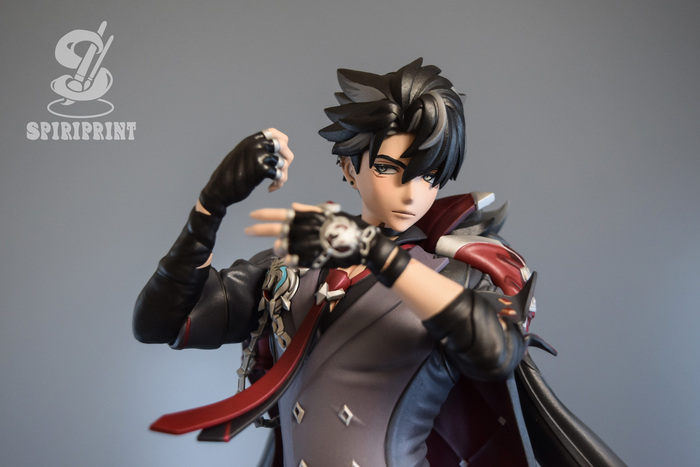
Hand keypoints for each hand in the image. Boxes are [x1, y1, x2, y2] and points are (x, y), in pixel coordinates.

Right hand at [199, 128, 293, 215]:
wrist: (219, 190)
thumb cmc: (231, 177)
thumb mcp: (242, 158)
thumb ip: (256, 152)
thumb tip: (279, 153)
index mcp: (249, 141)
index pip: (272, 132)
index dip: (282, 141)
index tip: (282, 153)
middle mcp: (254, 145)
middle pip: (283, 145)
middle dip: (287, 158)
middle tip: (282, 170)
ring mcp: (257, 155)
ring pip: (283, 161)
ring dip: (283, 175)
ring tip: (276, 182)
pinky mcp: (260, 169)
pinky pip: (279, 173)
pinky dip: (278, 182)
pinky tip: (271, 188)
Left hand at [246, 203, 409, 285]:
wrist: (362, 244)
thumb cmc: (347, 226)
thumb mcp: (329, 213)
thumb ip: (309, 210)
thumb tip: (292, 207)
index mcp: (306, 217)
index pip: (280, 214)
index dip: (264, 214)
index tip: (251, 215)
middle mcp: (303, 230)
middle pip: (275, 229)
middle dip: (258, 230)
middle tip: (247, 230)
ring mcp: (305, 245)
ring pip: (281, 246)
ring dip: (278, 247)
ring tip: (279, 247)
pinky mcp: (310, 259)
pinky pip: (292, 260)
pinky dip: (289, 259)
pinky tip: (290, 258)